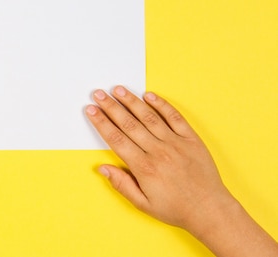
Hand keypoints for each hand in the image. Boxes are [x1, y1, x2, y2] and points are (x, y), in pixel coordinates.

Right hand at [85, 86, 233, 234]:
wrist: (210, 210)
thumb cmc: (176, 209)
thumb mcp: (143, 204)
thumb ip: (121, 184)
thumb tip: (102, 168)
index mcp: (144, 168)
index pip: (116, 139)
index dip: (101, 123)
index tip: (91, 110)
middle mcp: (158, 152)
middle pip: (129, 124)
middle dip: (111, 107)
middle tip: (98, 94)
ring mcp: (176, 143)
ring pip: (149, 117)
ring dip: (132, 101)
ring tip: (118, 90)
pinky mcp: (191, 139)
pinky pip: (174, 117)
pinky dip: (162, 105)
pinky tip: (149, 95)